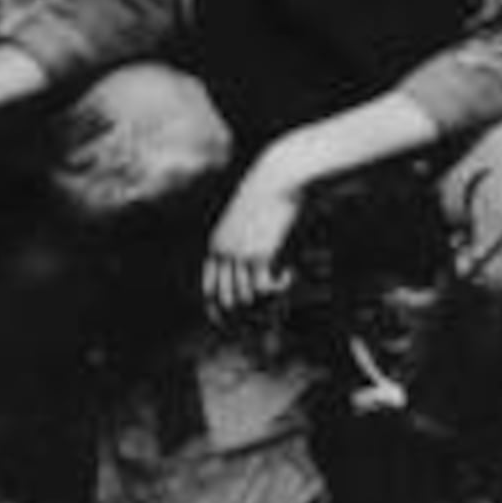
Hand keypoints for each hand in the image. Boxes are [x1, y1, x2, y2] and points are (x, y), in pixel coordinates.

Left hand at [204, 161, 305, 317]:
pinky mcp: (259, 253)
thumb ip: (247, 246)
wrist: (279, 176)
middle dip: (243, 318)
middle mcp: (223, 252)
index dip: (220, 312)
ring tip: (285, 283)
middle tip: (267, 321)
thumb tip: (254, 274)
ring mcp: (239, 254)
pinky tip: (291, 275)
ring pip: (246, 298)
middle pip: (226, 300)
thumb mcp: (252, 222)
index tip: (234, 326)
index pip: (209, 291)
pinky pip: (264, 289)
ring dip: (267, 300)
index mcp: (217, 246)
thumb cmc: (270, 197)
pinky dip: (279, 289)